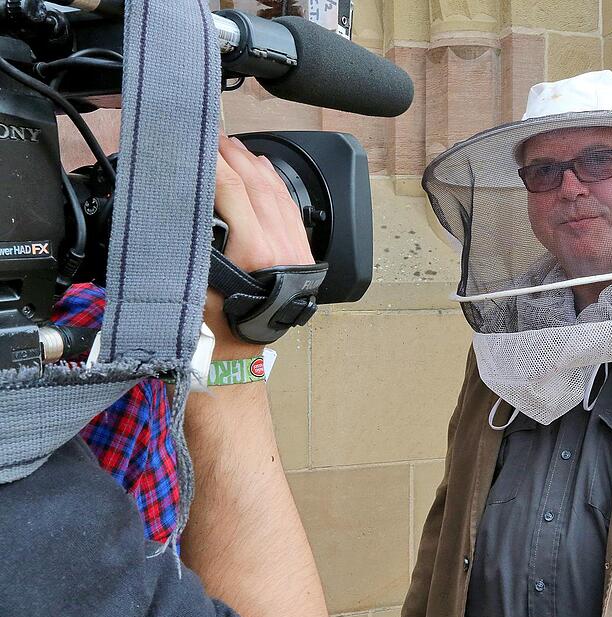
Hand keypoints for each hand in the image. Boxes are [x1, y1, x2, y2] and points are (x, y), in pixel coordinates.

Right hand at [207, 135, 313, 359]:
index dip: (216, 163)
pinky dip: (276, 185)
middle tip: (214, 137)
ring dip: (255, 166)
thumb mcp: (193, 281)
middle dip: (235, 157)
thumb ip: (191, 241)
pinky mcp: (301, 252)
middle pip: (257, 185)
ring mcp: (296, 247)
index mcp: (255, 250)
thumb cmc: (214, 326)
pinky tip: (264, 171)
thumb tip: (181, 201)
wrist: (242, 354)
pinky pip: (290, 208)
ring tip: (236, 148)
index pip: (233, 190)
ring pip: (277, 194)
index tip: (201, 144)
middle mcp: (281, 245)